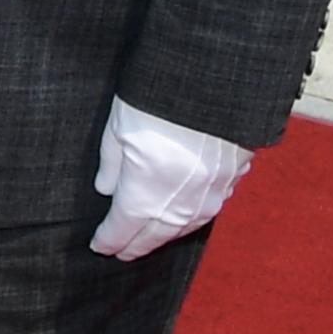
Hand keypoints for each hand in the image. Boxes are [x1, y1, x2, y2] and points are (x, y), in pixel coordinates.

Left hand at [88, 95, 250, 260]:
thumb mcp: (118, 129)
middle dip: (135, 245)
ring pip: (184, 227)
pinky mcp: (233, 180)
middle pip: (154, 236)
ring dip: (164, 234)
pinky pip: (208, 208)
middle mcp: (180, 205)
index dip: (108, 240)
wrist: (215, 81)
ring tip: (150, 237)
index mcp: (145, 195)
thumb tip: (106, 190)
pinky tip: (183, 214)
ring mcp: (211, 196)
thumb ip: (111, 165)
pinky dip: (190, 216)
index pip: (122, 229)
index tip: (98, 245)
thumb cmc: (157, 101)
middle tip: (122, 252)